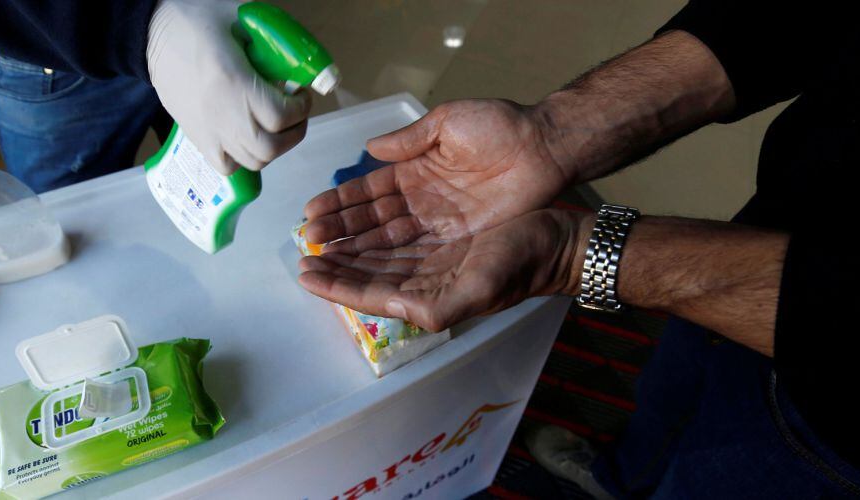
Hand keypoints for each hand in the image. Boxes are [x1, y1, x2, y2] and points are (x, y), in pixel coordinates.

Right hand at [147, 0, 310, 173]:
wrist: (153, 33)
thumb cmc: (196, 21)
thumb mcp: (240, 19)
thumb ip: (271, 42)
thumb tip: (298, 63)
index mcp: (232, 82)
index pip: (280, 116)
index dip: (301, 108)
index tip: (301, 94)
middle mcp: (221, 114)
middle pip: (269, 147)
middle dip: (293, 132)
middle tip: (295, 113)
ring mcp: (207, 130)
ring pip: (252, 161)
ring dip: (273, 147)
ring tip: (276, 126)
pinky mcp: (196, 137)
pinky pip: (227, 165)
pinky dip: (244, 158)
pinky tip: (248, 137)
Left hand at [298, 209, 590, 330]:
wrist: (558, 240)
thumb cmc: (521, 263)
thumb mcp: (479, 289)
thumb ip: (437, 307)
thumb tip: (396, 309)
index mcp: (428, 297)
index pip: (369, 294)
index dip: (336, 286)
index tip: (305, 274)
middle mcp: (425, 279)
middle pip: (367, 273)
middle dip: (335, 265)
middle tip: (302, 251)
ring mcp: (432, 256)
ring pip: (377, 253)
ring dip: (348, 246)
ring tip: (317, 236)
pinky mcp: (441, 234)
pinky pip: (396, 234)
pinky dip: (371, 230)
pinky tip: (355, 222)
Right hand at [302, 99, 568, 251]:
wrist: (545, 147)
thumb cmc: (500, 128)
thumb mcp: (449, 123)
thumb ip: (410, 139)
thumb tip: (371, 147)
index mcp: (414, 169)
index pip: (367, 190)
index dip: (340, 202)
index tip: (311, 212)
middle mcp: (420, 200)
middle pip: (370, 220)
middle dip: (339, 231)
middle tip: (308, 242)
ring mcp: (437, 223)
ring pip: (386, 241)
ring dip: (355, 251)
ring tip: (323, 261)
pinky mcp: (457, 240)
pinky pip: (416, 254)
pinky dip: (389, 263)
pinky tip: (363, 272)